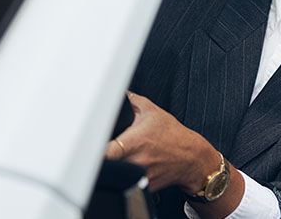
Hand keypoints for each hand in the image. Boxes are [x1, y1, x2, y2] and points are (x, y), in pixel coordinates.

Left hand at [104, 91, 218, 194]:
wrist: (191, 157)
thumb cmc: (173, 135)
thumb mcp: (153, 112)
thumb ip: (132, 100)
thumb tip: (117, 92)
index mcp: (134, 141)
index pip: (105, 152)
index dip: (93, 150)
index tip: (89, 146)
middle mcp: (135, 161)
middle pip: (105, 165)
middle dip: (101, 158)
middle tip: (99, 152)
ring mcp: (138, 176)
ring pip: (115, 175)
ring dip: (111, 168)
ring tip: (115, 160)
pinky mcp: (142, 187)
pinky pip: (126, 183)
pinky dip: (124, 177)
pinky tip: (130, 168)